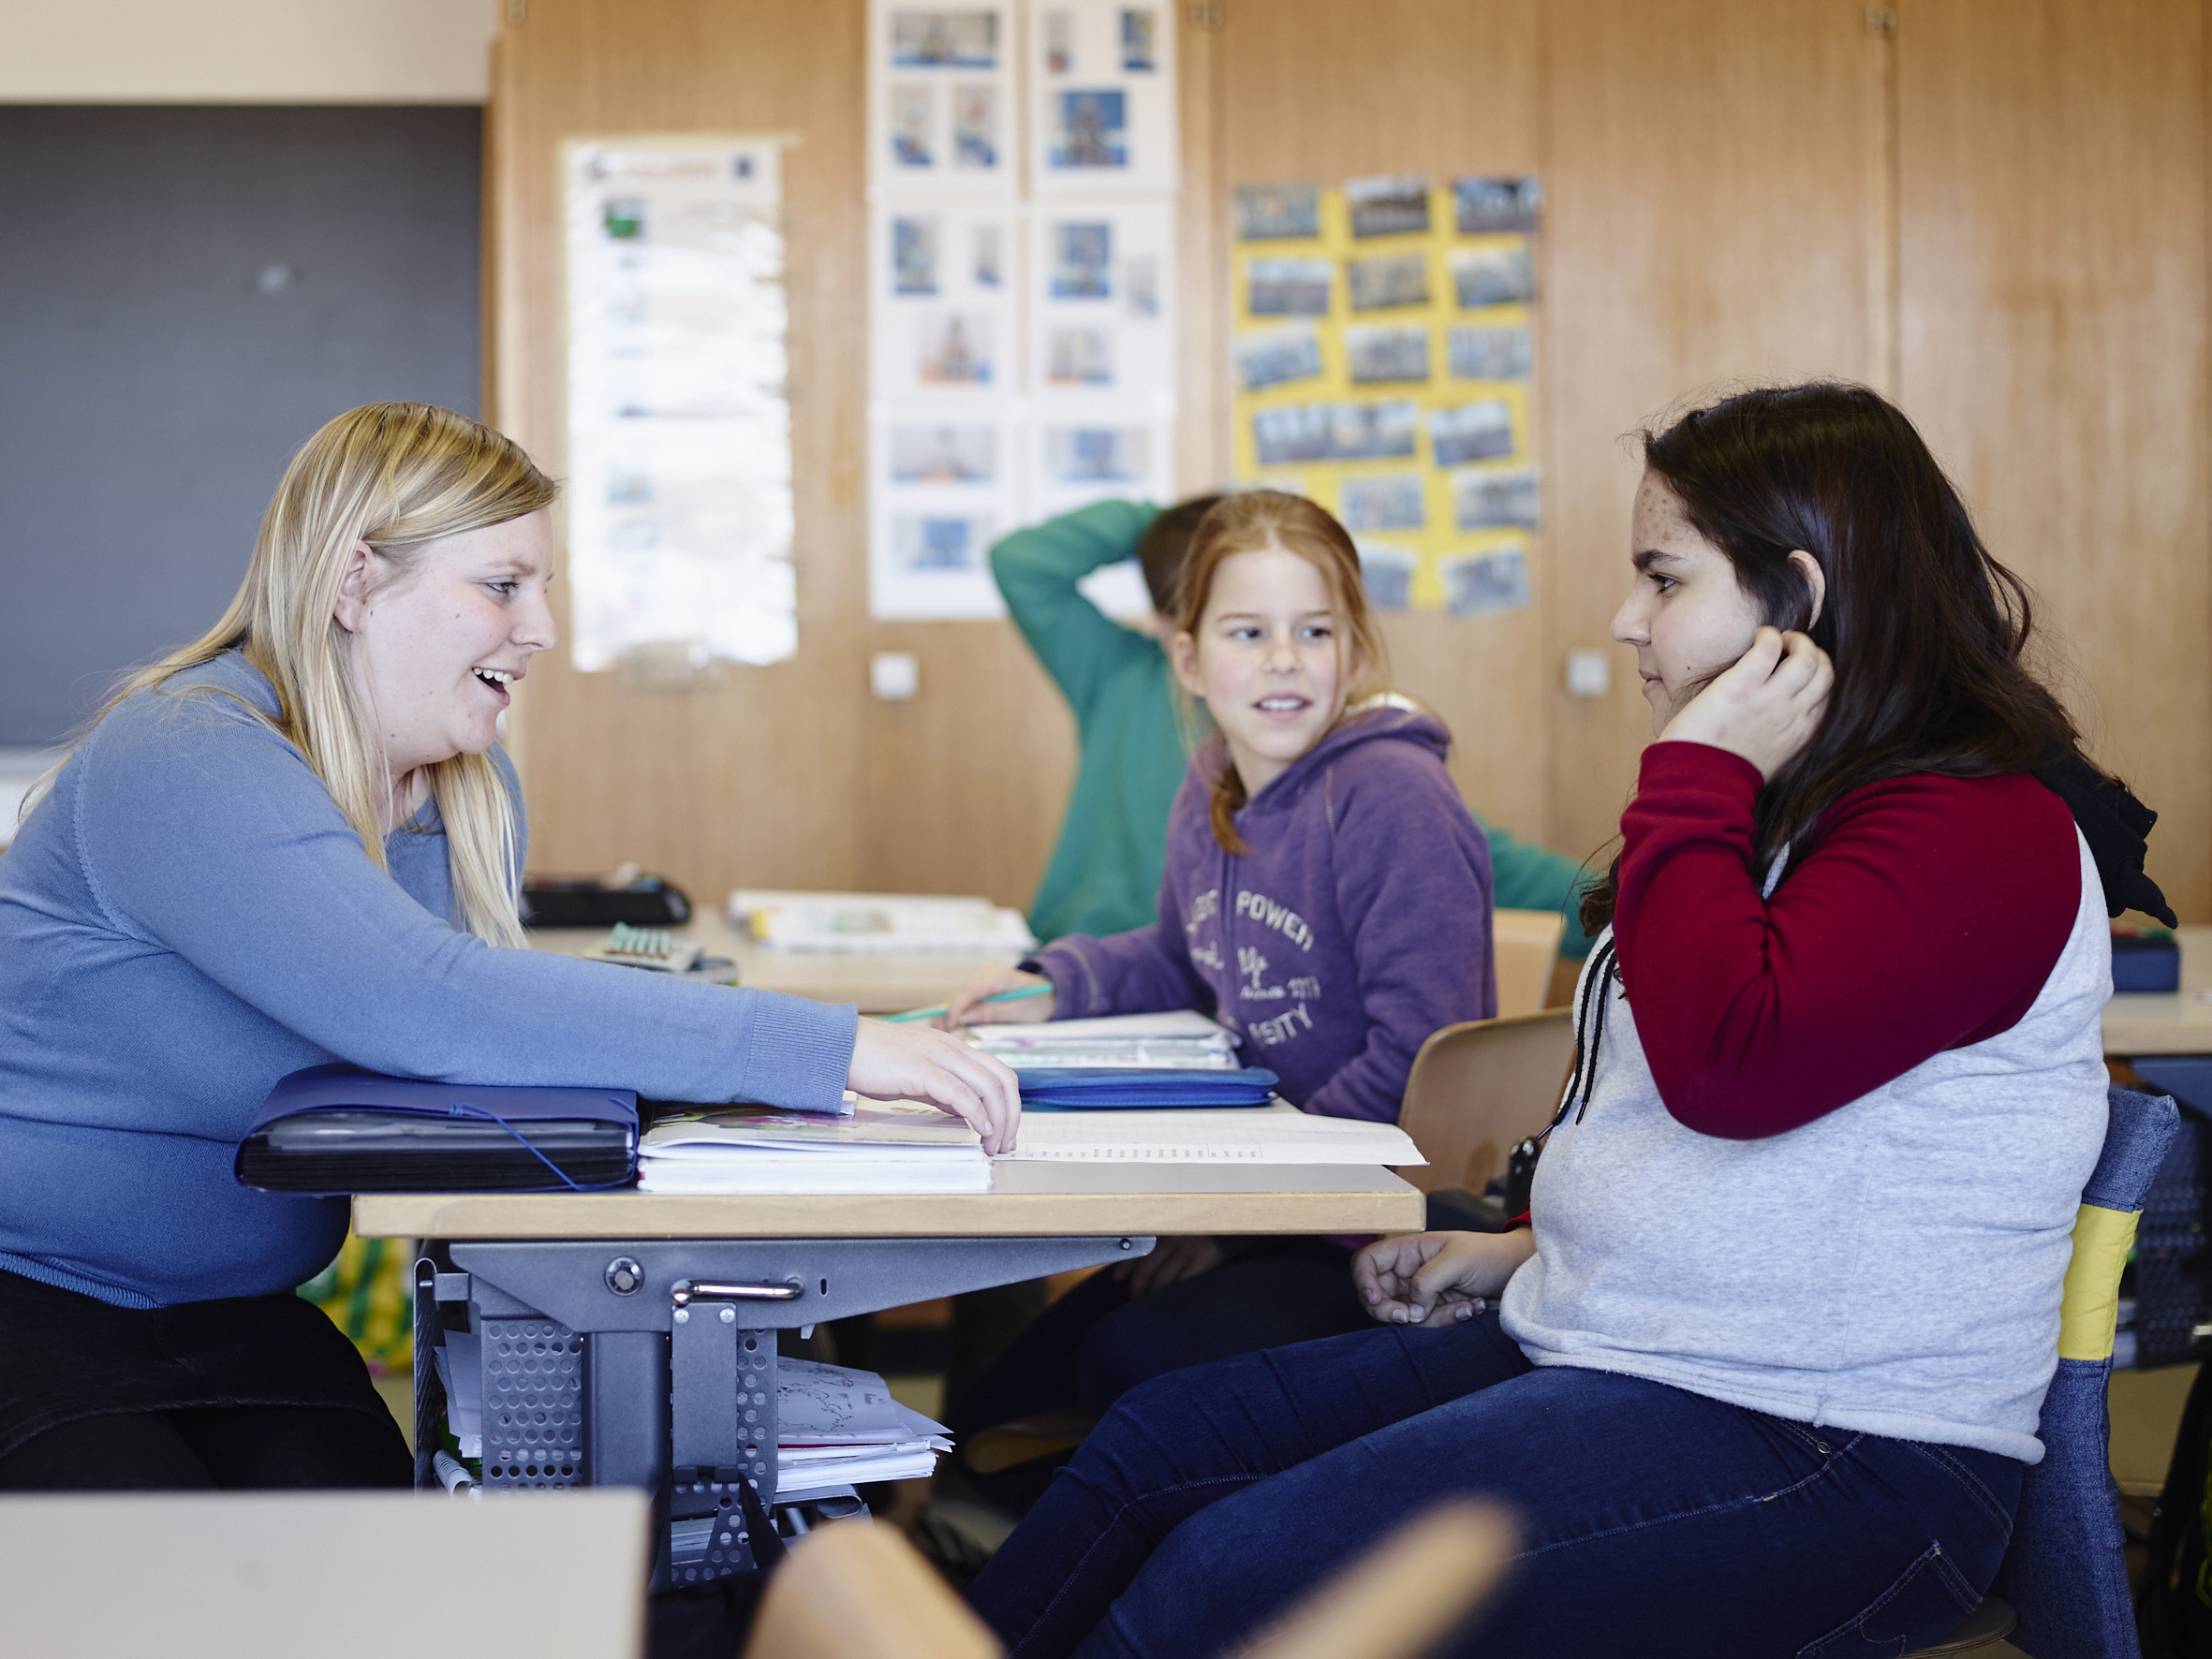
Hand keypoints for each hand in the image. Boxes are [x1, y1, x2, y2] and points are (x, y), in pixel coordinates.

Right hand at [847, 1019, 1021, 1154]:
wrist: (841, 1046)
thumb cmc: (873, 1060)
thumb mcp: (917, 1074)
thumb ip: (942, 1090)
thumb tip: (963, 1111)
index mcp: (954, 1047)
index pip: (999, 1072)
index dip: (1010, 1104)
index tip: (1006, 1132)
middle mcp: (952, 1047)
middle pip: (1002, 1079)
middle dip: (1012, 1115)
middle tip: (1005, 1144)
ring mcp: (939, 1055)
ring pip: (989, 1086)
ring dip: (998, 1120)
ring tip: (993, 1145)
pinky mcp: (922, 1069)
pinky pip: (962, 1093)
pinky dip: (978, 1114)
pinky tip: (979, 1130)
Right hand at [942, 966, 1054, 1029]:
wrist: (1049, 991)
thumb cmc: (1039, 1002)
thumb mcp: (1022, 1012)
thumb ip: (994, 1013)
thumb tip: (966, 1017)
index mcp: (997, 975)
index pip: (968, 990)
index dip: (955, 1008)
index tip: (950, 1026)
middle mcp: (984, 972)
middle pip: (957, 993)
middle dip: (947, 1014)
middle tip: (943, 1037)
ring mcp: (980, 977)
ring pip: (956, 996)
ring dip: (949, 1015)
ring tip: (947, 1035)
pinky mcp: (978, 985)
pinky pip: (962, 999)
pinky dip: (956, 1013)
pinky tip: (954, 1027)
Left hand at [1113, 1234, 1223, 1296]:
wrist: (1232, 1221)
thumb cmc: (1201, 1228)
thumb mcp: (1177, 1228)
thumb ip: (1156, 1242)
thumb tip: (1119, 1273)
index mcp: (1164, 1228)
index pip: (1138, 1248)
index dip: (1126, 1265)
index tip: (1117, 1278)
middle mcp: (1173, 1237)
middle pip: (1147, 1268)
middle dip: (1138, 1287)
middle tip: (1134, 1301)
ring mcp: (1188, 1249)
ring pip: (1163, 1279)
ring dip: (1153, 1295)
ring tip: (1149, 1307)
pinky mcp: (1204, 1260)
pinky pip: (1183, 1283)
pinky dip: (1174, 1295)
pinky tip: (1170, 1304)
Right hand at [1353, 1231, 1535, 1327]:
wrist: (1520, 1273)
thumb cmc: (1490, 1255)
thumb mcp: (1458, 1261)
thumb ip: (1427, 1282)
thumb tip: (1411, 1310)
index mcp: (1408, 1250)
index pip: (1367, 1262)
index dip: (1363, 1281)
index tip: (1378, 1300)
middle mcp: (1408, 1271)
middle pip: (1377, 1296)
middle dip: (1393, 1311)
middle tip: (1413, 1317)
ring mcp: (1421, 1293)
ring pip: (1404, 1316)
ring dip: (1433, 1318)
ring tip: (1466, 1306)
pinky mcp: (1436, 1310)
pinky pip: (1427, 1325)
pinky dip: (1447, 1321)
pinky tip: (1470, 1309)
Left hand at [1659, 626, 1833, 780]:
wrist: (1698, 785)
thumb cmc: (1725, 773)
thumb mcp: (1770, 760)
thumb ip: (1784, 739)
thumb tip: (1783, 725)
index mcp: (1801, 734)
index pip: (1828, 695)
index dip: (1818, 675)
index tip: (1799, 669)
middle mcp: (1793, 715)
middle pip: (1826, 672)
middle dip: (1814, 652)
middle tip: (1792, 647)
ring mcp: (1769, 699)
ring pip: (1808, 657)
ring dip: (1796, 640)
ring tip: (1778, 639)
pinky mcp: (1741, 686)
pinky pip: (1769, 648)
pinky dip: (1768, 635)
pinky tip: (1758, 636)